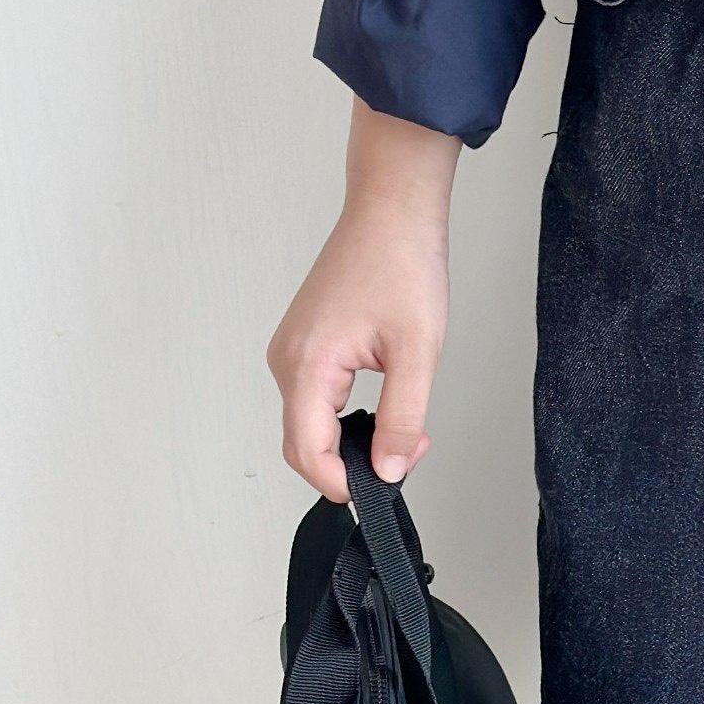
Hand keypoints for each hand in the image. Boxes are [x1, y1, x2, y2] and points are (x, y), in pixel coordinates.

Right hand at [267, 100, 461, 500]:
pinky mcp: (304, 348)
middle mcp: (287, 361)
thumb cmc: (401, 266)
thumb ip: (402, 419)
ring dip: (355, 442)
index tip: (384, 490)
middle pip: (305, 446)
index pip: (307, 453)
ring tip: (407, 427)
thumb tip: (390, 470)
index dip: (343, 484)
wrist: (391, 213)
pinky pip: (317, 403)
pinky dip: (349, 420)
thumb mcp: (417, 353)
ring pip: (312, 427)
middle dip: (355, 465)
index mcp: (307, 364)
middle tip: (411, 449)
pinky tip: (386, 409)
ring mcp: (291, 353)